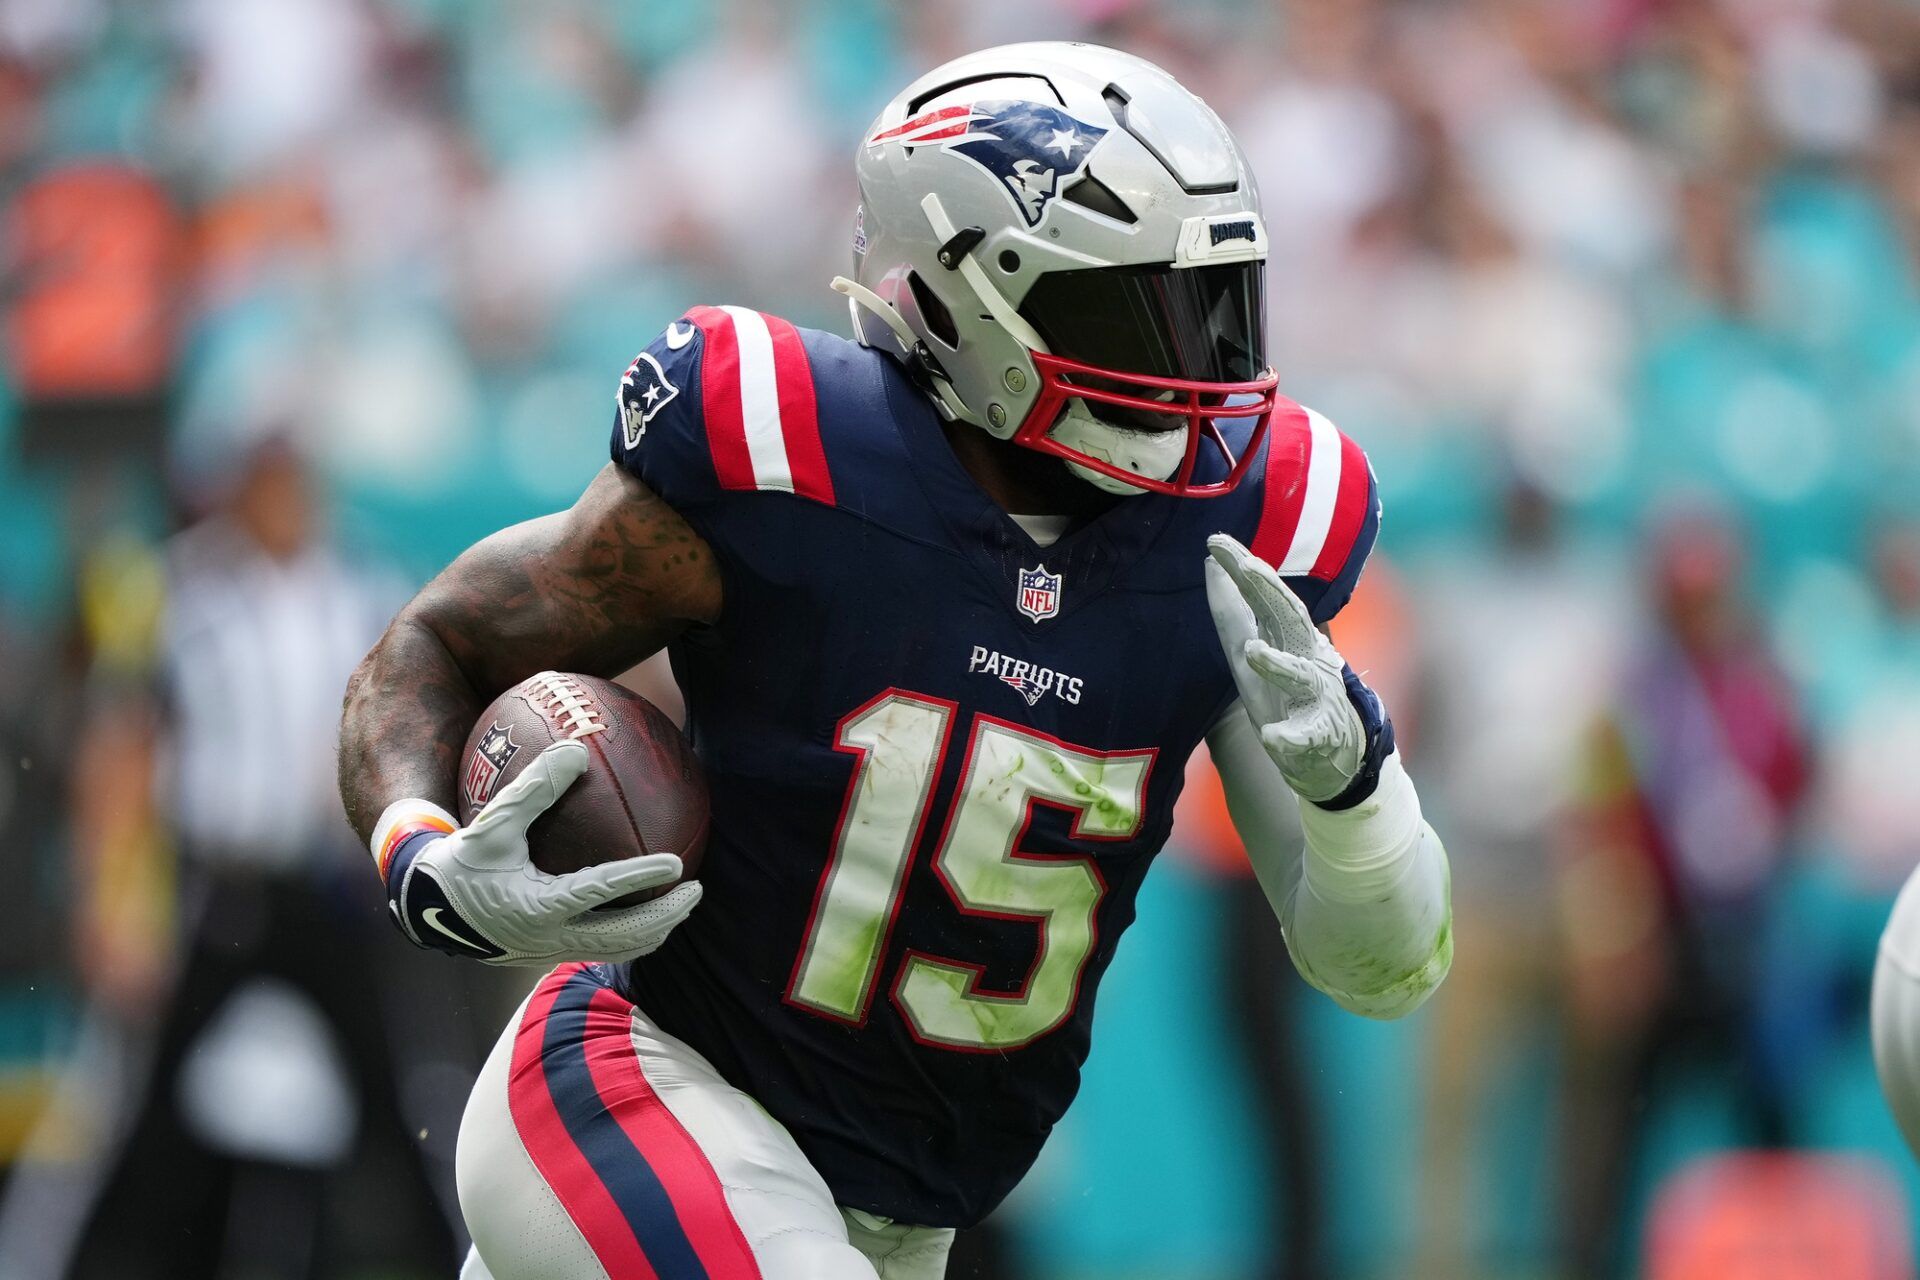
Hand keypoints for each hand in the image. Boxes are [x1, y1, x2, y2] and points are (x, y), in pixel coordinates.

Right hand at [373, 741, 700, 965]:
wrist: (423, 911)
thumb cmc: (459, 862)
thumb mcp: (492, 824)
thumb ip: (534, 789)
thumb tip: (576, 749)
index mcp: (537, 907)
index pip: (600, 893)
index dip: (640, 878)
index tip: (677, 864)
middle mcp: (549, 938)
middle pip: (623, 936)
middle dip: (665, 916)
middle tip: (695, 888)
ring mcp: (551, 953)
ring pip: (615, 950)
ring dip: (653, 930)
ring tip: (681, 905)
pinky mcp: (548, 956)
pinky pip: (600, 950)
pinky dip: (629, 936)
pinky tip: (645, 913)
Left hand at [1205, 534, 1383, 804]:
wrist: (1328, 754)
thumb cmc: (1286, 693)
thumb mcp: (1252, 648)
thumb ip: (1232, 610)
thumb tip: (1209, 562)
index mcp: (1289, 636)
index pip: (1266, 595)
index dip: (1244, 568)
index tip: (1216, 541)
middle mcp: (1307, 657)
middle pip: (1291, 620)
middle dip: (1270, 593)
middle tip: (1246, 566)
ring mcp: (1317, 696)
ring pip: (1301, 676)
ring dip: (1278, 663)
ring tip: (1253, 651)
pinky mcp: (1318, 736)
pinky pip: (1306, 736)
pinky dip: (1291, 737)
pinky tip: (1273, 737)